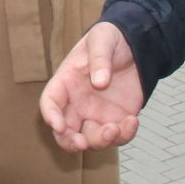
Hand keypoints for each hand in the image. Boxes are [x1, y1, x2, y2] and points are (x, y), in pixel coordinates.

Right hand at [39, 21, 142, 152]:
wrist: (134, 46)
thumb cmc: (109, 40)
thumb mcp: (102, 39)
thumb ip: (99, 58)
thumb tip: (99, 82)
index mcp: (66, 82)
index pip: (50, 102)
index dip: (50, 115)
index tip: (58, 126)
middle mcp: (77, 103)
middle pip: (65, 131)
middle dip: (70, 142)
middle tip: (82, 144)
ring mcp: (96, 114)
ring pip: (91, 139)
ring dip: (100, 141)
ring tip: (116, 128)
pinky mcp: (116, 119)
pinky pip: (117, 136)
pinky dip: (124, 135)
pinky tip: (133, 121)